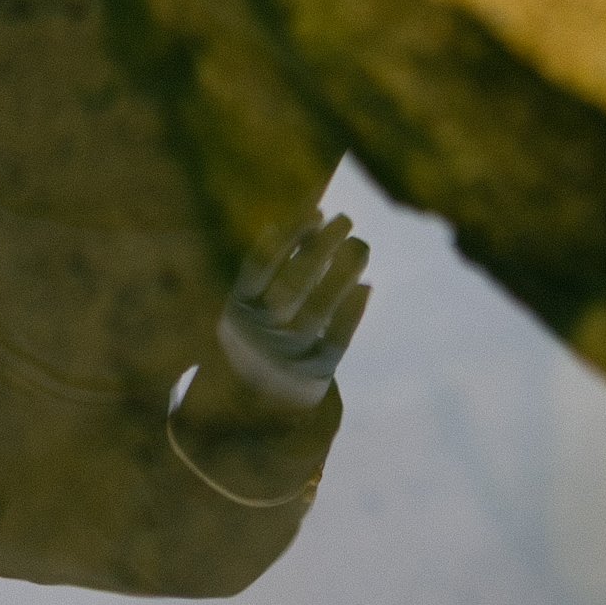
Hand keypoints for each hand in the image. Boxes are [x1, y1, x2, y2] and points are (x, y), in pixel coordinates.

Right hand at [215, 211, 369, 409]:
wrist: (263, 395)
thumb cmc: (267, 325)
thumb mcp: (259, 297)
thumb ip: (283, 260)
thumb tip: (319, 211)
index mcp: (239, 306)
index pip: (260, 264)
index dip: (288, 235)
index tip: (317, 210)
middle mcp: (259, 331)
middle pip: (292, 285)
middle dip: (321, 249)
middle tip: (347, 219)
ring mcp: (287, 354)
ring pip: (317, 311)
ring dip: (341, 275)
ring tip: (360, 245)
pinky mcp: (315, 372)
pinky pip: (337, 340)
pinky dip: (352, 312)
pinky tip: (367, 285)